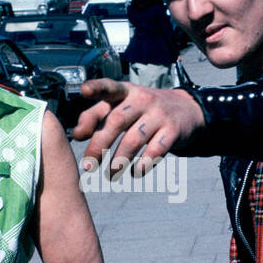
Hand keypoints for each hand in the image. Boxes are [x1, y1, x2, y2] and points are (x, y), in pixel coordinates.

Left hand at [71, 78, 204, 178]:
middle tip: (88, 167)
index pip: (109, 87)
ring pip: (134, 140)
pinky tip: (135, 172)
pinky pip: (155, 151)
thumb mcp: (122, 106)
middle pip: (116, 121)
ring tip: (110, 175)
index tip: (83, 90)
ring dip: (118, 161)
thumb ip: (96, 115)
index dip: (97, 88)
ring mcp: (159, 114)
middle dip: (98, 146)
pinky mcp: (173, 130)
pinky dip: (143, 165)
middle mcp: (142, 99)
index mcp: (125, 91)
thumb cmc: (143, 111)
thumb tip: (76, 134)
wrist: (186, 110)